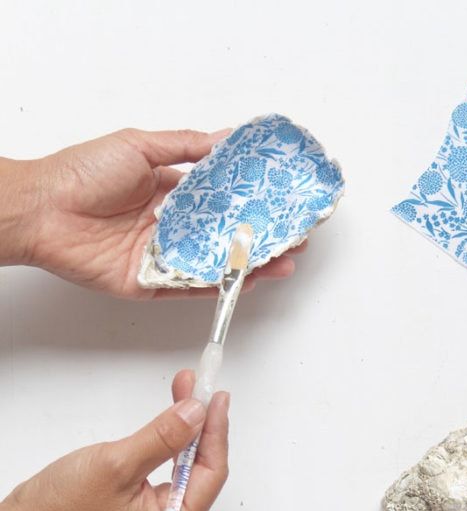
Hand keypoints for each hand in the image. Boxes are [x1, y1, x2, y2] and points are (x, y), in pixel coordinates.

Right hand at [0, 369, 227, 510]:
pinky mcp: (142, 502)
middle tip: (199, 386)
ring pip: (185, 464)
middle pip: (202, 466)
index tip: (215, 396)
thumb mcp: (118, 465)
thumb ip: (163, 438)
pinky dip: (170, 439)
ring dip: (186, 427)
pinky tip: (172, 417)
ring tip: (186, 391)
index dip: (216, 430)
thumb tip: (196, 415)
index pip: (212, 472)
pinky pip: (167, 466)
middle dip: (202, 424)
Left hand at [1, 129, 301, 297]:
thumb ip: (184, 147)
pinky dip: (219, 287)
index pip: (220, 199)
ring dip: (250, 265)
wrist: (44, 209)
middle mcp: (169, 225)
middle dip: (261, 238)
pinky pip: (190, 288)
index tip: (281, 201)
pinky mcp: (150, 282)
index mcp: (167, 191)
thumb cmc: (82, 172)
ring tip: (284, 262)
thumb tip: (224, 139)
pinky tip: (247, 281)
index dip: (251, 201)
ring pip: (214, 264)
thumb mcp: (139, 145)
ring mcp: (162, 256)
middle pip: (224, 235)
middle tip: (294, 237)